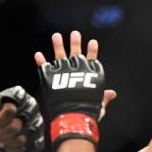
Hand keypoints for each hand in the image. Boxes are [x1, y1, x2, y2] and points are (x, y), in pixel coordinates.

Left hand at [0, 85, 44, 151]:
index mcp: (16, 94)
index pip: (10, 110)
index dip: (0, 120)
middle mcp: (31, 106)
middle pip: (17, 126)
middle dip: (2, 133)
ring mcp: (37, 122)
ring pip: (23, 139)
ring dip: (8, 142)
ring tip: (2, 139)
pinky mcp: (39, 137)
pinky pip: (29, 148)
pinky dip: (16, 150)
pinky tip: (10, 145)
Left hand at [35, 31, 116, 150]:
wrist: (73, 118)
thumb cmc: (88, 112)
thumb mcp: (99, 103)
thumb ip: (104, 96)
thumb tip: (113, 93)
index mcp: (90, 75)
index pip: (92, 60)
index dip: (92, 51)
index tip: (92, 42)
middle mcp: (77, 71)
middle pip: (76, 54)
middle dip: (75, 43)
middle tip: (74, 33)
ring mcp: (63, 73)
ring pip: (60, 56)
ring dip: (58, 45)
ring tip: (56, 36)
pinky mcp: (50, 78)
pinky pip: (45, 67)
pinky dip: (41, 61)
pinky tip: (38, 54)